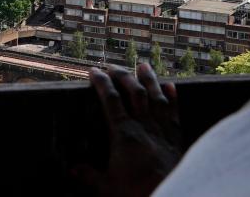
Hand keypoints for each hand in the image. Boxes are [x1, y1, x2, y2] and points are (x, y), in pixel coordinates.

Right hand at [75, 63, 183, 195]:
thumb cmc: (138, 193)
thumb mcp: (107, 187)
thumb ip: (88, 176)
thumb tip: (73, 170)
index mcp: (124, 134)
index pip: (110, 100)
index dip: (101, 83)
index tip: (94, 71)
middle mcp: (144, 127)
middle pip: (134, 93)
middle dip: (123, 76)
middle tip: (113, 66)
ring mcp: (163, 131)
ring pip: (156, 97)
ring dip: (150, 79)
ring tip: (144, 65)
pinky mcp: (176, 139)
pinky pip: (174, 113)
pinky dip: (172, 97)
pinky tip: (171, 86)